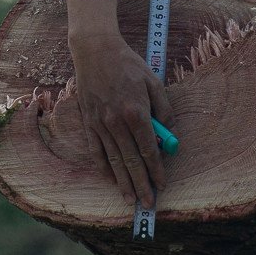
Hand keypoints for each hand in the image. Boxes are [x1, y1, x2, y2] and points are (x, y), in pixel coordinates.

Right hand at [66, 22, 169, 204]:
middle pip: (131, 161)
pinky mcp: (88, 122)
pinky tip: (110, 180)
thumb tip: (167, 136)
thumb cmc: (128, 64)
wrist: (95, 51)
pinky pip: (96, 151)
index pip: (148, 149)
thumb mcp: (154, 82)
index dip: (157, 169)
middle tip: (148, 204)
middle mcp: (116, 122)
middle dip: (141, 184)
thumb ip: (163, 110)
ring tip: (130, 200)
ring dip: (123, 183)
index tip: (163, 184)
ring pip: (113, 161)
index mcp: (136, 111)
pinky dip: (103, 168)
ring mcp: (99, 124)